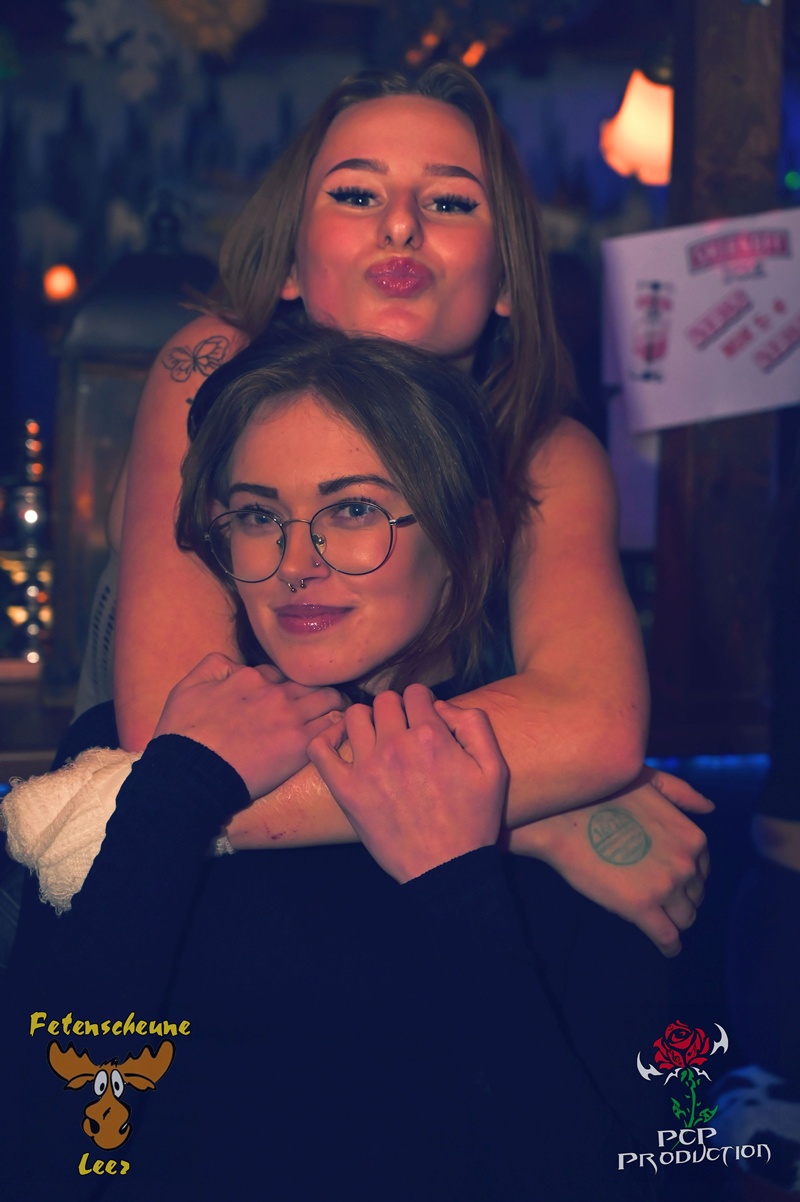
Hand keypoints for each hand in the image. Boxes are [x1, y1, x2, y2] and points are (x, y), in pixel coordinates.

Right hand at [154, 652, 345, 799]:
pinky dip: (340, 725)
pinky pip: (333, 728)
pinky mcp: (300, 745)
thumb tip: (234, 663)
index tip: (288, 694)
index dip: (284, 684)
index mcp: (250, 678)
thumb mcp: (187, 686)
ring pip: (329, 699)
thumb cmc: (183, 734)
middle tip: (326, 698)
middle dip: (318, 687)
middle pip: (309, 683)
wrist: (190, 772)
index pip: (279, 674)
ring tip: (341, 710)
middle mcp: (275, 693)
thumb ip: (212, 666)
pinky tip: (342, 728)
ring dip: (336, 702)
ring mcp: (290, 718)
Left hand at [307, 684, 507, 882]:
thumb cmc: (473, 822)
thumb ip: (474, 724)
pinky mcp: (346, 790)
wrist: (446, 869)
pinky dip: (326, 740)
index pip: (415, 692)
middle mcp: (397, 745)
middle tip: (401, 730)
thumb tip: (441, 706)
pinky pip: (320, 749)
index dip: (421, 702)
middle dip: (395, 709)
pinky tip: (341, 746)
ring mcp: (367, 767)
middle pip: (384, 700)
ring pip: (353, 716)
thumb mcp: (494, 769)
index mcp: (432, 737)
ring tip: (375, 738)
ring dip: (365, 721)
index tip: (422, 718)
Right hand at [508, 766, 711, 956]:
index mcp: (692, 837)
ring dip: (675, 921)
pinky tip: (666, 947)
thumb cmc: (601, 794)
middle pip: (695, 896)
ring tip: (661, 922)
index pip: (702, 869)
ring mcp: (665, 887)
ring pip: (685, 918)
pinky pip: (667, 938)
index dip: (687, 876)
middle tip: (659, 899)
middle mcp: (686, 863)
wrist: (563, 816)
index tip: (671, 880)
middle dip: (681, 898)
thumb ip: (683, 794)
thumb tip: (710, 808)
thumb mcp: (649, 780)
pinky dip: (669, 946)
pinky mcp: (641, 908)